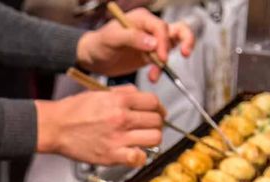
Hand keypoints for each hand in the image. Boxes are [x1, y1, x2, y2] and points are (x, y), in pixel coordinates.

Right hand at [35, 86, 163, 166]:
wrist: (55, 127)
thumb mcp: (99, 93)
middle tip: (151, 127)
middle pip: (156, 120)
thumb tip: (140, 95)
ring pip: (154, 138)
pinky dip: (140, 157)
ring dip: (152, 139)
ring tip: (144, 139)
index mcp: (119, 101)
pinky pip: (138, 158)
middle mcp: (121, 118)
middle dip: (156, 123)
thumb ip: (122, 92)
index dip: (158, 108)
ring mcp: (118, 138)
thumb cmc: (73, 111)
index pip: (153, 102)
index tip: (157, 113)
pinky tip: (134, 153)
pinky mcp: (112, 155)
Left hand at [76, 8, 193, 81]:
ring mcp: (153, 40)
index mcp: (142, 18)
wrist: (94, 57)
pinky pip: (165, 59)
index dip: (163, 42)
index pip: (161, 27)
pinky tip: (153, 76)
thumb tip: (152, 43)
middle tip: (171, 60)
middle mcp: (150, 27)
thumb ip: (132, 38)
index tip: (160, 58)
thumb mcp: (112, 39)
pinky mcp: (152, 54)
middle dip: (175, 47)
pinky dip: (162, 69)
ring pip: (174, 45)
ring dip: (167, 61)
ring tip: (154, 76)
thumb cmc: (99, 43)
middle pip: (176, 31)